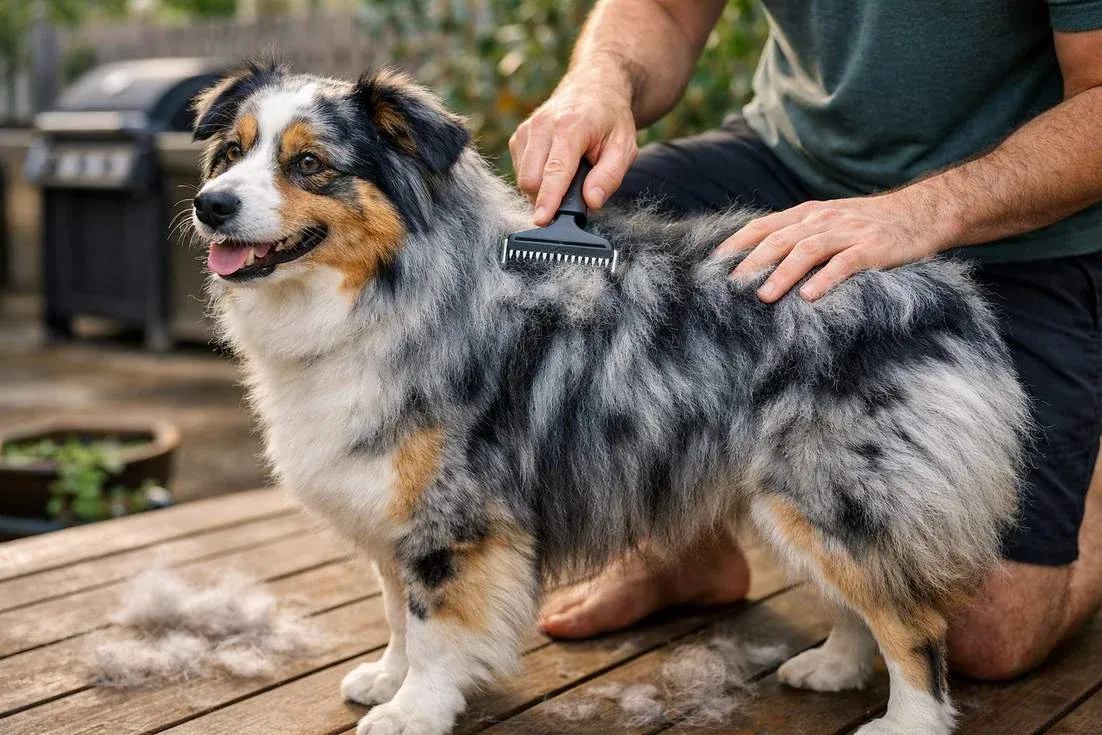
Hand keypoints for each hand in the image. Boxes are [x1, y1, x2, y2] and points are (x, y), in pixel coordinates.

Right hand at [509, 67, 637, 224]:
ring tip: (568, 174)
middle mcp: (542, 126)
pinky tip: (555, 167)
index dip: (548, 199)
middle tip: (574, 193)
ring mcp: (526, 130)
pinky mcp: (518, 137)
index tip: (542, 219)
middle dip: (548, 197)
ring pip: (523, 178)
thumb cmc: (610, 119)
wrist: (594, 86)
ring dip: (543, 188)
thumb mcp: (625, 147)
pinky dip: (537, 178)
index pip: (554, 170)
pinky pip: (520, 172)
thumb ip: (610, 176)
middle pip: (531, 179)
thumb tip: (592, 202)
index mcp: (570, 127)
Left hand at [715, 189, 958, 302]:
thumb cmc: (868, 225)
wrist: (922, 212)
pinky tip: (809, 296)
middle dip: (752, 263)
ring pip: (807, 250)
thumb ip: (797, 236)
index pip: (763, 226)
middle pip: (779, 239)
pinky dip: (825, 280)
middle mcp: (824, 220)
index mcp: (808, 215)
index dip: (737, 243)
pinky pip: (845, 264)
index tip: (712, 264)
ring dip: (782, 274)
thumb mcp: (828, 223)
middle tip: (730, 286)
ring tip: (763, 296)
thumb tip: (757, 262)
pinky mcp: (873, 249)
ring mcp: (848, 233)